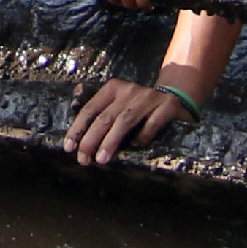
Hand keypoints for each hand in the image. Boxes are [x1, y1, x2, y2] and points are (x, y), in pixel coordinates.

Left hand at [66, 75, 190, 167]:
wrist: (177, 97)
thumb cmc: (140, 108)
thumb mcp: (119, 104)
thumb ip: (101, 114)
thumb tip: (77, 140)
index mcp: (113, 88)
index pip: (90, 109)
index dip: (78, 129)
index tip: (69, 147)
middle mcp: (130, 90)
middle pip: (105, 116)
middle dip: (91, 139)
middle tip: (83, 159)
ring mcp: (149, 97)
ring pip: (124, 120)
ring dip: (110, 141)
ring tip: (101, 159)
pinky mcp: (168, 106)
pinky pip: (152, 124)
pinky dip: (142, 136)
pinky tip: (135, 147)